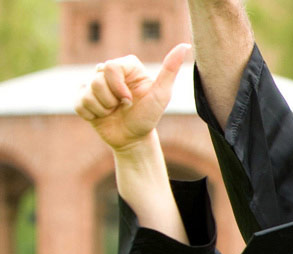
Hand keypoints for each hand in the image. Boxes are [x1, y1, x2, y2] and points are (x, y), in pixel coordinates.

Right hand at [75, 44, 190, 151]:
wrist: (133, 139)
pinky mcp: (82, 97)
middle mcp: (110, 73)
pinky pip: (78, 103)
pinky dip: (91, 114)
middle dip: (111, 99)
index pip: (110, 66)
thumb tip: (185, 46)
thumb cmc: (149, 116)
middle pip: (97, 78)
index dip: (117, 85)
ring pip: (87, 91)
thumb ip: (170, 69)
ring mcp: (94, 85)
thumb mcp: (162, 94)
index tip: (129, 99)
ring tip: (114, 111)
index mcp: (128, 67)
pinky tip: (102, 116)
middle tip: (123, 106)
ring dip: (102, 108)